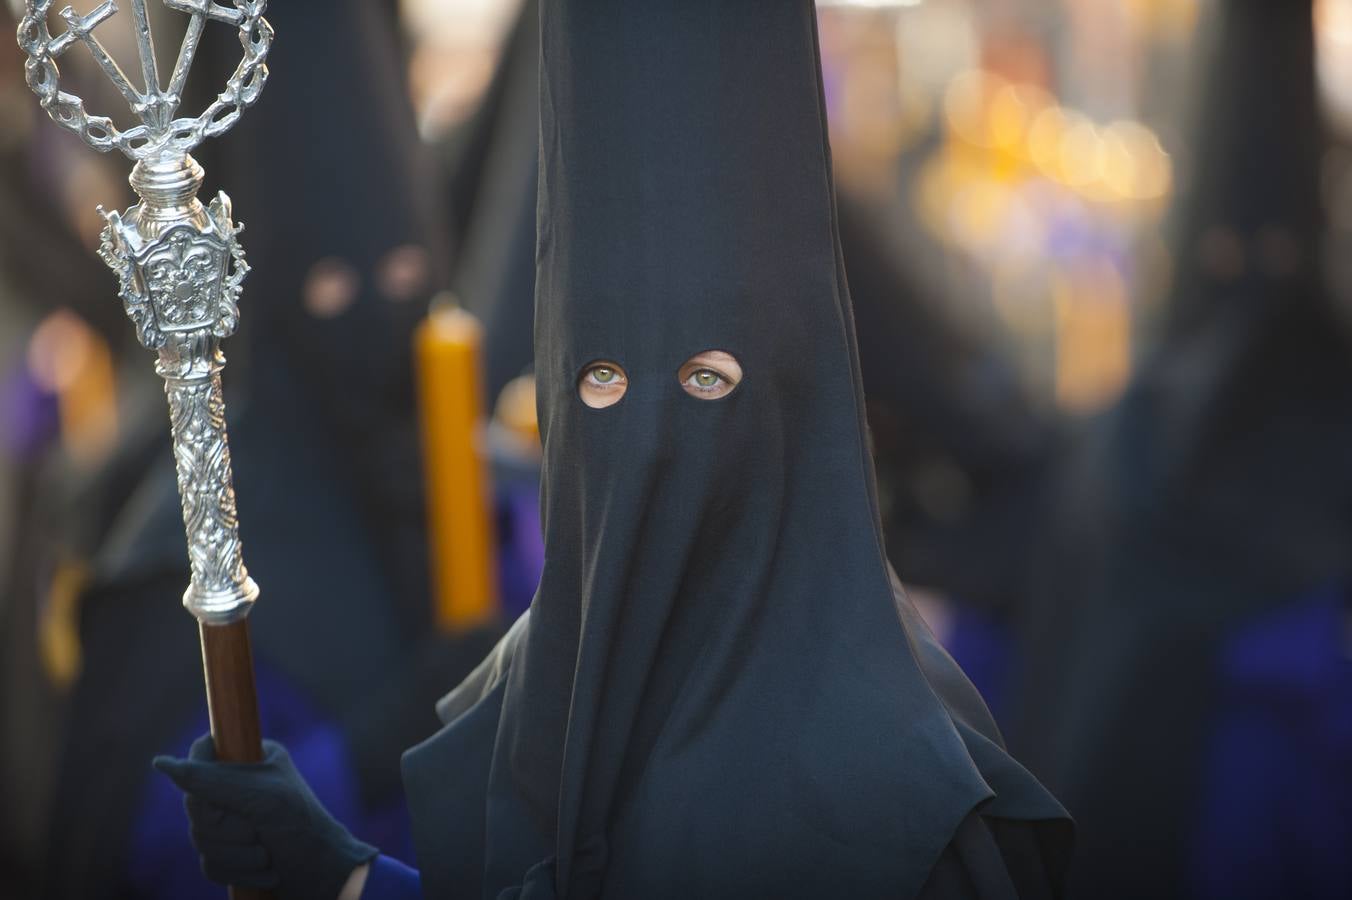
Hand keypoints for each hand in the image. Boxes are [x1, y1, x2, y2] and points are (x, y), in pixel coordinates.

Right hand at [154, 735, 376, 899]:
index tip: (225, 798)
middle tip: (256, 832)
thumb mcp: (259, 797)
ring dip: (236, 853)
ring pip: (199, 837)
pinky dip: (236, 871)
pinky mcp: (232, 853)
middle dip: (226, 827)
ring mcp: (235, 820)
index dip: (204, 781)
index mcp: (252, 759)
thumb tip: (160, 763)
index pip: (201, 754)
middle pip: (194, 803)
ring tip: (267, 855)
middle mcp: (240, 786)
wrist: (326, 878)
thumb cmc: (302, 829)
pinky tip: (265, 872)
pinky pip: (209, 863)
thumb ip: (210, 780)